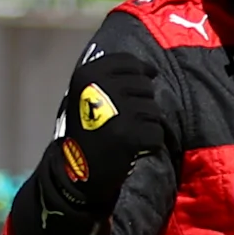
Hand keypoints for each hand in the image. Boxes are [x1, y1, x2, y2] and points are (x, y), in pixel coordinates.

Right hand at [9, 47, 167, 234]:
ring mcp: (116, 111)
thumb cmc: (86, 130)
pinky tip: (131, 149)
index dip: (141, 72)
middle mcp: (101, 87)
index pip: (129, 63)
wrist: (77, 171)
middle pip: (145, 87)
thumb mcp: (88, 94)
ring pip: (154, 110)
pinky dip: (149, 143)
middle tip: (124, 122)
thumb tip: (151, 70)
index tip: (142, 83)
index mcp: (88, 73)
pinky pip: (156, 133)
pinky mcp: (129, 134)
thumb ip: (113, 78)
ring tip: (125, 136)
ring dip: (146, 125)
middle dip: (142, 104)